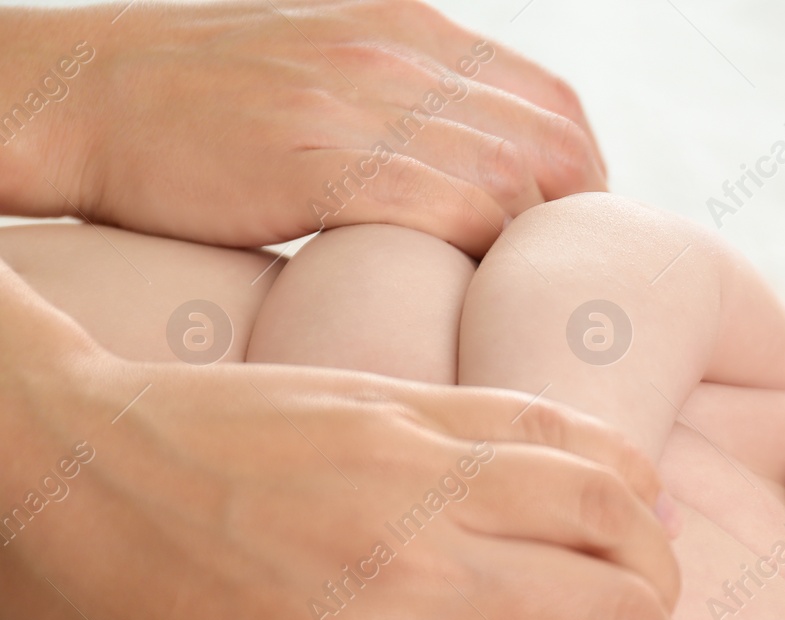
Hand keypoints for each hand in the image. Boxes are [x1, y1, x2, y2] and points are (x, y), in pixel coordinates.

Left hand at [0, 265, 685, 619]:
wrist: (58, 471)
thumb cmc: (140, 615)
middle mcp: (416, 582)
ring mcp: (423, 478)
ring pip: (619, 514)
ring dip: (658, 570)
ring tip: (643, 594)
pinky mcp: (414, 406)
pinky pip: (560, 426)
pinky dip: (620, 469)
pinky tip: (622, 498)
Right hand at [4, 0, 605, 255]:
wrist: (80, 98)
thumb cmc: (193, 107)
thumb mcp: (323, 73)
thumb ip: (401, 108)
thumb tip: (466, 174)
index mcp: (408, 28)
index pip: (552, 104)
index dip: (578, 179)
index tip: (561, 237)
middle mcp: (403, 54)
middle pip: (556, 142)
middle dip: (573, 220)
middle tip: (548, 284)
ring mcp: (368, 101)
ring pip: (518, 179)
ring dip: (527, 248)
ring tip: (505, 298)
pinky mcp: (330, 159)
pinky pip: (455, 211)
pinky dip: (478, 258)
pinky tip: (460, 297)